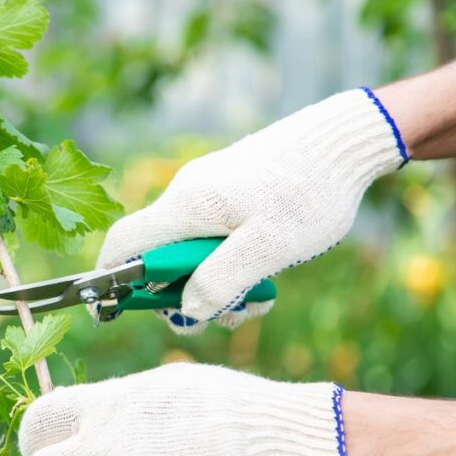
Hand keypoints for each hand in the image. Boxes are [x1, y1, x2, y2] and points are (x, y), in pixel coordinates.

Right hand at [97, 88, 405, 332]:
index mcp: (188, 205)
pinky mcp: (228, 191)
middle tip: (231, 315)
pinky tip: (265, 270)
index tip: (111, 312)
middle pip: (157, 256)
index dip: (109, 279)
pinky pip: (210, 235)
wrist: (346, 139)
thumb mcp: (270, 247)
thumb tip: (188, 309)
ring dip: (216, 282)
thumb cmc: (312, 191)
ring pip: (188, 250)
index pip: (123, 243)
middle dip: (184, 295)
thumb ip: (223, 280)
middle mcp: (187, 194)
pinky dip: (229, 261)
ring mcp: (207, 190)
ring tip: (262, 297)